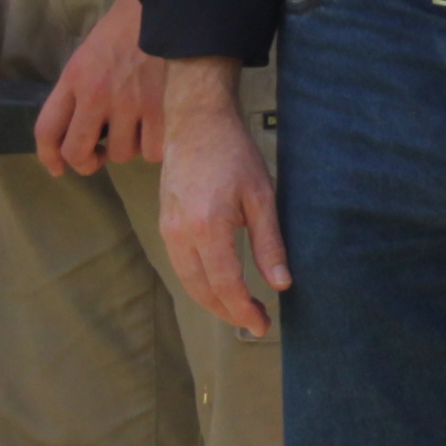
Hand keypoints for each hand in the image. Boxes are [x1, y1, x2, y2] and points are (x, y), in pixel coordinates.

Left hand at [35, 0, 161, 177]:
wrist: (164, 5)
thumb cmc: (125, 29)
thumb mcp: (88, 55)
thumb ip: (78, 91)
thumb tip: (80, 131)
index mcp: (74, 78)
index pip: (46, 129)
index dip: (47, 157)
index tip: (57, 167)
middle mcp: (96, 94)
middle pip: (76, 152)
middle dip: (85, 163)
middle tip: (97, 156)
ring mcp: (130, 103)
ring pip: (119, 154)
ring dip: (126, 147)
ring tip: (135, 126)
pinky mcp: (161, 108)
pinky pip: (152, 151)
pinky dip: (154, 146)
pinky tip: (157, 128)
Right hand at [158, 73, 286, 337]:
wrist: (196, 122)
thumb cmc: (232, 152)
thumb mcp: (262, 197)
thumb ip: (269, 244)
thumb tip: (281, 283)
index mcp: (208, 226)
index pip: (226, 285)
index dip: (244, 310)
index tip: (262, 323)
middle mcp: (181, 233)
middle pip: (203, 290)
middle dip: (229, 312)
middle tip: (256, 321)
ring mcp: (168, 230)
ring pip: (189, 281)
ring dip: (213, 301)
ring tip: (241, 309)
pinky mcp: (165, 225)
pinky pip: (181, 265)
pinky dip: (200, 283)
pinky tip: (219, 285)